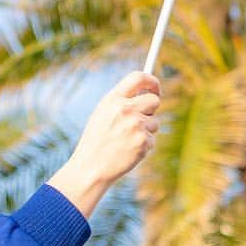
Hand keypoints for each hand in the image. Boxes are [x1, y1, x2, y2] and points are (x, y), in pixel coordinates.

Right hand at [49, 72, 160, 216]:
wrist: (90, 168)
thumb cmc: (96, 141)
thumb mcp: (103, 114)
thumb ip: (122, 102)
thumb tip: (148, 93)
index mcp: (113, 100)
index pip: (138, 77)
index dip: (151, 81)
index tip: (155, 88)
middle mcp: (125, 109)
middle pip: (154, 100)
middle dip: (151, 110)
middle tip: (142, 119)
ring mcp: (136, 125)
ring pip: (155, 122)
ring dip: (146, 131)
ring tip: (126, 141)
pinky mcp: (143, 141)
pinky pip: (153, 139)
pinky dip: (144, 146)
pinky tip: (129, 151)